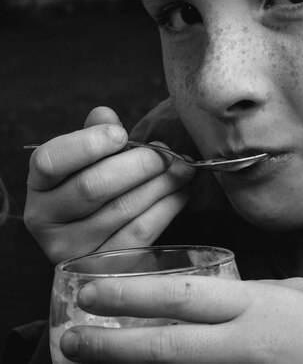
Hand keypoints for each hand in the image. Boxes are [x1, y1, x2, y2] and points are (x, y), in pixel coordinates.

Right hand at [24, 106, 194, 263]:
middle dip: (141, 164)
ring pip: (124, 208)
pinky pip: (141, 231)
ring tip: (183, 168)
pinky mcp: (101, 267)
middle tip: (168, 154)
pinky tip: (182, 191)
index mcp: (39, 184)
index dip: (89, 144)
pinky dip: (168, 206)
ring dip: (163, 183)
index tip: (122, 134)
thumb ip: (95, 134)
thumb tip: (106, 115)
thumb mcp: (90, 158)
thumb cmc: (101, 184)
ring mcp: (70, 249)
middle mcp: (45, 219)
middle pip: (94, 186)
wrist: (106, 239)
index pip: (51, 161)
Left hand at [60, 275, 302, 363]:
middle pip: (166, 345)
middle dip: (112, 342)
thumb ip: (254, 294)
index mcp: (257, 306)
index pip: (182, 297)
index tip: (92, 291)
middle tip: (70, 339)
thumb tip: (218, 300)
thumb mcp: (298, 291)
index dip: (132, 294)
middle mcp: (246, 345)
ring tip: (94, 362)